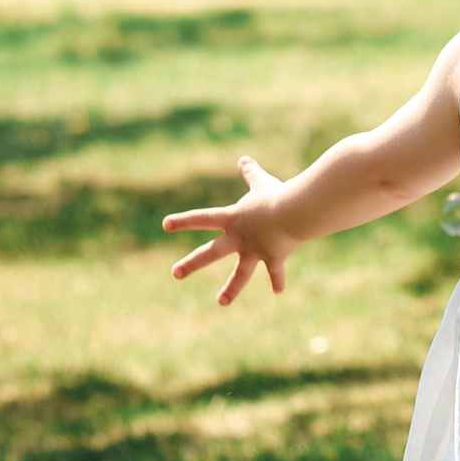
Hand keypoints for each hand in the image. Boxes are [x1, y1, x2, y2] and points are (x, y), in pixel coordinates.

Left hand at [162, 157, 303, 305]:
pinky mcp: (274, 257)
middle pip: (210, 253)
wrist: (294, 211)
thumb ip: (251, 173)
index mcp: (232, 219)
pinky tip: (278, 291)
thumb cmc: (277, 195)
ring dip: (231, 289)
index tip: (165, 225)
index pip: (202, 218)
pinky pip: (275, 271)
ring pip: (240, 274)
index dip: (183, 220)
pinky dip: (278, 280)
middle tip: (175, 273)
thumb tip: (243, 159)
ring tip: (221, 302)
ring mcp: (255, 250)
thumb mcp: (262, 182)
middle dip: (191, 264)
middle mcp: (239, 238)